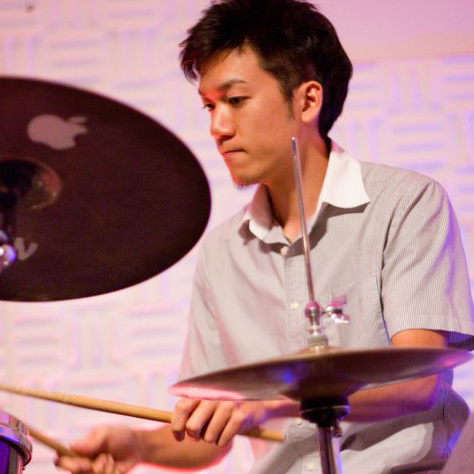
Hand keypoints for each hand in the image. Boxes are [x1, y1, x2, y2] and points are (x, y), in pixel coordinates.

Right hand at [55, 424, 141, 473]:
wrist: (138, 447)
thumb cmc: (121, 436)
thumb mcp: (107, 434)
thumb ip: (91, 442)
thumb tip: (72, 447)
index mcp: (81, 449)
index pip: (63, 459)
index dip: (67, 463)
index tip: (81, 461)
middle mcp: (84, 462)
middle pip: (74, 472)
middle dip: (86, 468)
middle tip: (99, 460)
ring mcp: (93, 472)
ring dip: (101, 468)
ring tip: (110, 458)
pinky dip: (109, 473)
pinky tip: (114, 466)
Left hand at [171, 398, 297, 446]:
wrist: (261, 397)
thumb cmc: (230, 400)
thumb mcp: (212, 397)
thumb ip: (194, 406)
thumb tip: (176, 426)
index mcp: (206, 389)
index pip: (182, 407)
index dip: (176, 425)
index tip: (178, 436)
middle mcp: (215, 396)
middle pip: (193, 426)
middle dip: (194, 436)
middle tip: (199, 436)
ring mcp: (228, 406)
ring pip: (208, 437)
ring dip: (211, 438)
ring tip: (220, 429)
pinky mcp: (240, 418)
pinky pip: (222, 440)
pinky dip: (223, 441)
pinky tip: (229, 431)